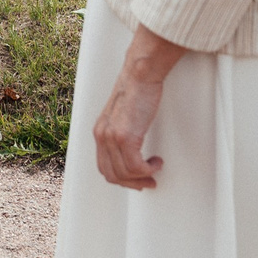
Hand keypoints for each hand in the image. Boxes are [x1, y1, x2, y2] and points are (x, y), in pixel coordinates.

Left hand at [92, 22, 188, 189]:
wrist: (140, 74)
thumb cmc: (137, 90)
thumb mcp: (123, 114)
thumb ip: (122, 130)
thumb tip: (132, 150)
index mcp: (100, 131)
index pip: (104, 166)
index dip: (121, 178)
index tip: (137, 179)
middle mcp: (102, 136)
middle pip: (112, 175)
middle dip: (131, 184)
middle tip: (148, 182)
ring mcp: (112, 137)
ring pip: (125, 174)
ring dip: (143, 177)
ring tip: (155, 169)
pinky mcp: (126, 136)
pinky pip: (136, 167)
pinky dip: (148, 170)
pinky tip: (157, 162)